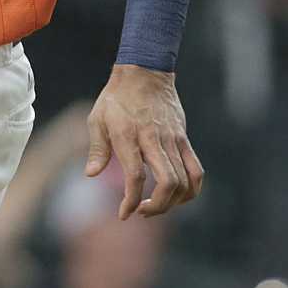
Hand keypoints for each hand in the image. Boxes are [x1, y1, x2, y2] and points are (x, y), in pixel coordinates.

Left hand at [85, 65, 203, 218]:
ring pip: (184, 180)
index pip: (135, 175)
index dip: (131, 200)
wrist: (145, 72)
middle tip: (142, 212)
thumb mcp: (97, 119)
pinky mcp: (183, 139)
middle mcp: (153, 139)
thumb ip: (97, 149)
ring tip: (156, 206)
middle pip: (167, 182)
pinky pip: (196, 170)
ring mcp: (172, 139)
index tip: (124, 214)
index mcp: (129, 136)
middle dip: (157, 206)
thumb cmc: (116, 98)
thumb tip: (91, 175)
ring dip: (173, 202)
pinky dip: (191, 189)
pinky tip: (177, 197)